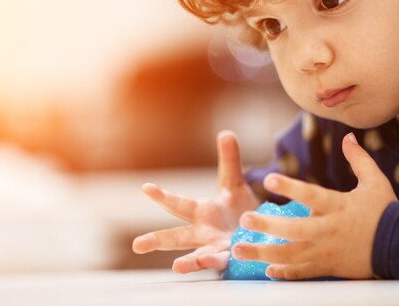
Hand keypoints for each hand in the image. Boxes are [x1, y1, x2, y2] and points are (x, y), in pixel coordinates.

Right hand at [132, 130, 259, 272]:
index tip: (146, 187)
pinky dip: (218, 262)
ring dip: (189, 262)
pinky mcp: (234, 259)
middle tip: (137, 246)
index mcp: (202, 213)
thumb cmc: (241, 210)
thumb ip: (230, 161)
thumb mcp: (235, 184)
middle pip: (179, 237)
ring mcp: (218, 248)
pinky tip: (211, 260)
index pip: (179, 204)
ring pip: (199, 256)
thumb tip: (225, 133)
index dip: (163, 196)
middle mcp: (205, 233)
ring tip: (176, 267)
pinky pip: (225, 263)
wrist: (261, 232)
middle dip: (158, 241)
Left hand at [232, 132, 396, 279]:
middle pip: (294, 230)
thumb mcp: (375, 182)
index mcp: (339, 207)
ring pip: (291, 255)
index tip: (269, 178)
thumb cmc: (387, 212)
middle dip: (267, 227)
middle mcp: (329, 230)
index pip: (311, 194)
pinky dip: (284, 273)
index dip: (290, 187)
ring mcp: (327, 251)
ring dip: (263, 253)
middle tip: (244, 220)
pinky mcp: (329, 267)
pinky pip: (303, 272)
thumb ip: (359, 160)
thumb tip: (349, 137)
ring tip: (239, 250)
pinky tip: (267, 270)